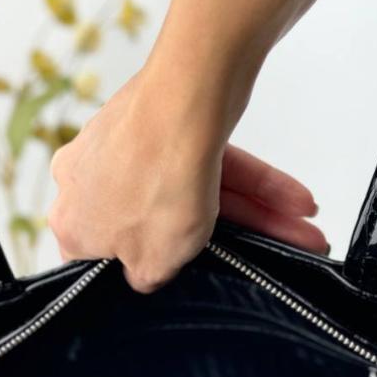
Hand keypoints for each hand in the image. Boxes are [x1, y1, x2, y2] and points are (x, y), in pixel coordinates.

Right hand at [48, 71, 326, 292]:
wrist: (183, 99)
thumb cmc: (156, 187)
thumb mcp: (155, 262)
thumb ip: (148, 277)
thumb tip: (147, 277)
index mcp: (73, 225)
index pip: (106, 261)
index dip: (146, 269)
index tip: (183, 274)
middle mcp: (86, 182)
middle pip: (164, 223)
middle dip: (230, 242)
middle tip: (273, 256)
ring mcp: (121, 146)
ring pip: (194, 191)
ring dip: (255, 214)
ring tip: (303, 233)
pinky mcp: (159, 118)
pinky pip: (207, 162)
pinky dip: (252, 183)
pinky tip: (295, 201)